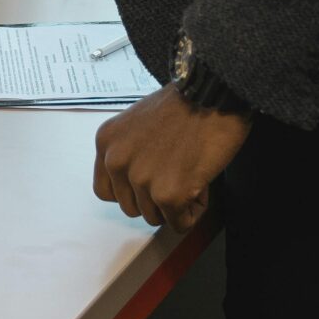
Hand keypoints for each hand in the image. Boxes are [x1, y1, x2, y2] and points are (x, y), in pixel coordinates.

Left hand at [92, 85, 250, 230]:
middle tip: (178, 174)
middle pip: (131, 208)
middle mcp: (116, 162)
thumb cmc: (184, 104)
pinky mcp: (168, 195)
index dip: (132, 190)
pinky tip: (202, 184)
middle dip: (156, 198)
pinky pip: (179, 223)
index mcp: (106, 142)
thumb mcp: (136, 123)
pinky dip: (194, 210)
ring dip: (176, 205)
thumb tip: (135, 183)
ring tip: (191, 175)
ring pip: (155, 218)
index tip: (151, 180)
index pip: (106, 191)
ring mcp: (141, 179)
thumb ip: (128, 152)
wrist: (212, 95)